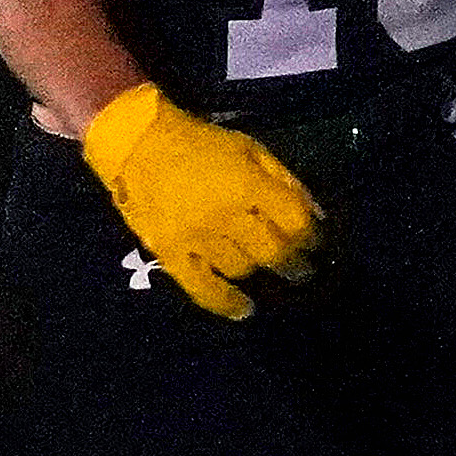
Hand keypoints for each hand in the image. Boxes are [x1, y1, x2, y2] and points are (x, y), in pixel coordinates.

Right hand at [80, 82, 323, 320]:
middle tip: (302, 270)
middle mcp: (225, 215)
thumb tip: (316, 216)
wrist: (139, 145)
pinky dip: (224, 302)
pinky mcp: (168, 253)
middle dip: (293, 263)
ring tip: (267, 271)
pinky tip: (244, 310)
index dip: (310, 237)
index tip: (316, 244)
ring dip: (259, 270)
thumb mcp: (252, 150)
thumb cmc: (202, 144)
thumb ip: (286, 182)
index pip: (293, 222)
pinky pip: (200, 286)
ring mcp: (195, 237)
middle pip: (272, 250)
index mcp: (249, 185)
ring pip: (241, 268)